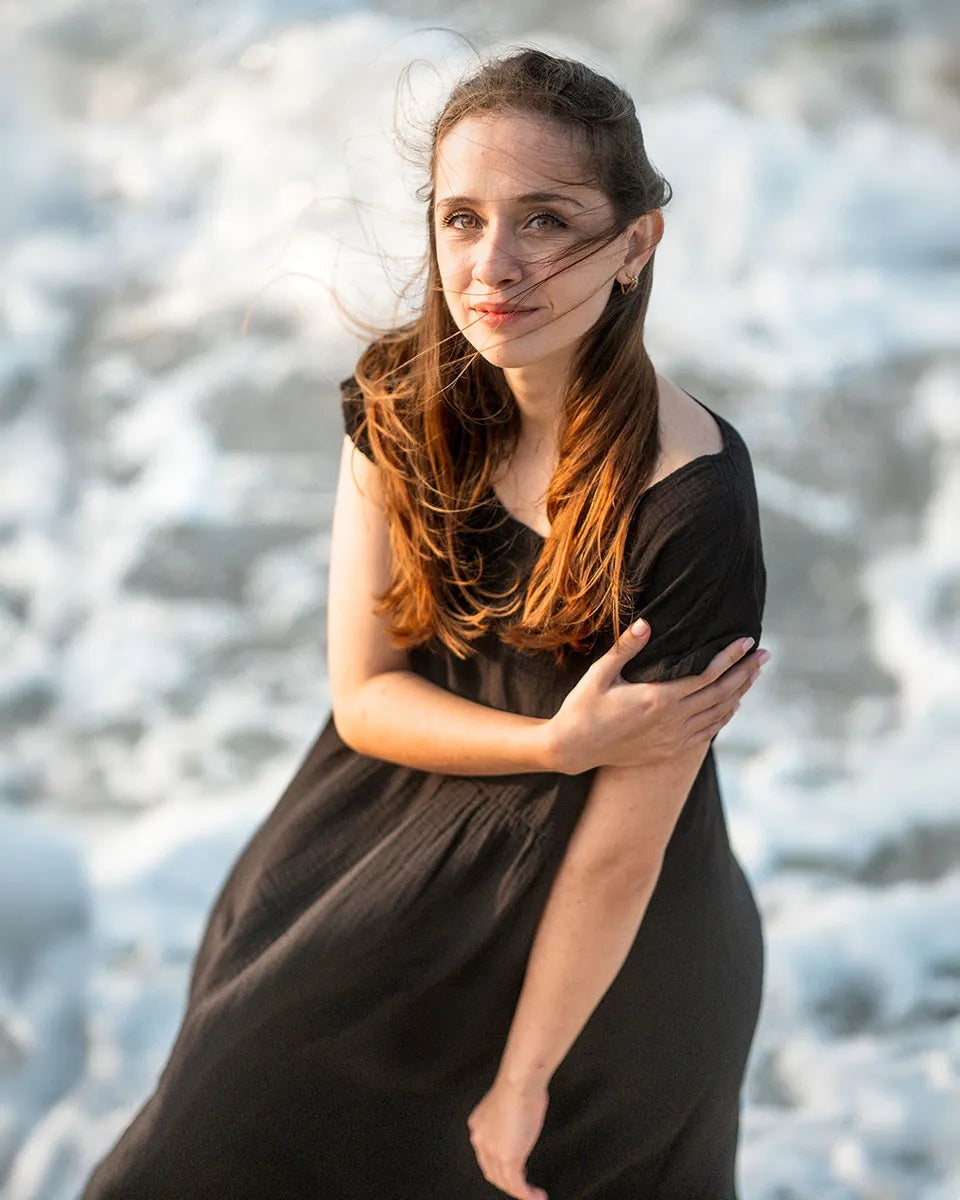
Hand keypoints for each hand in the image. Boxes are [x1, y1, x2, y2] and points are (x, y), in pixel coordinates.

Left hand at [467, 1077, 549, 1199]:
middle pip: (492, 1171)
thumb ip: (512, 1117)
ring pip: (504, 1182)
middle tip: (524, 1186)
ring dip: (519, 1191)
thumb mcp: (511, 1102)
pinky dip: (527, 1195)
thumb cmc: (520, 1084)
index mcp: (479, 1125)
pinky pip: (517, 1186)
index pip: (486, 1155)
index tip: (515, 1168)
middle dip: (508, 1181)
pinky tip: (537, 1197)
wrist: (519, 1082)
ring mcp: (493, 1152)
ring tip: (533, 1195)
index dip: (499, 1165)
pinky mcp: (507, 1159)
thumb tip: (523, 1119)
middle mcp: (481, 1140)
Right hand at [548, 623, 770, 774]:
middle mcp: (672, 721)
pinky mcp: (669, 750)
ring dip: (740, 694)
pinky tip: (732, 706)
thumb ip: (626, 648)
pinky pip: (707, 733)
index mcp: (659, 699)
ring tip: (754, 676)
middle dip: (746, 673)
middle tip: (764, 655)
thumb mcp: (600, 673)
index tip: (747, 642)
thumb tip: (646, 622)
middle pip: (722, 694)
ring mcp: (673, 739)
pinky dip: (724, 717)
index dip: (730, 658)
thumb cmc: (583, 707)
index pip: (708, 675)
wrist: (573, 749)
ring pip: (718, 714)